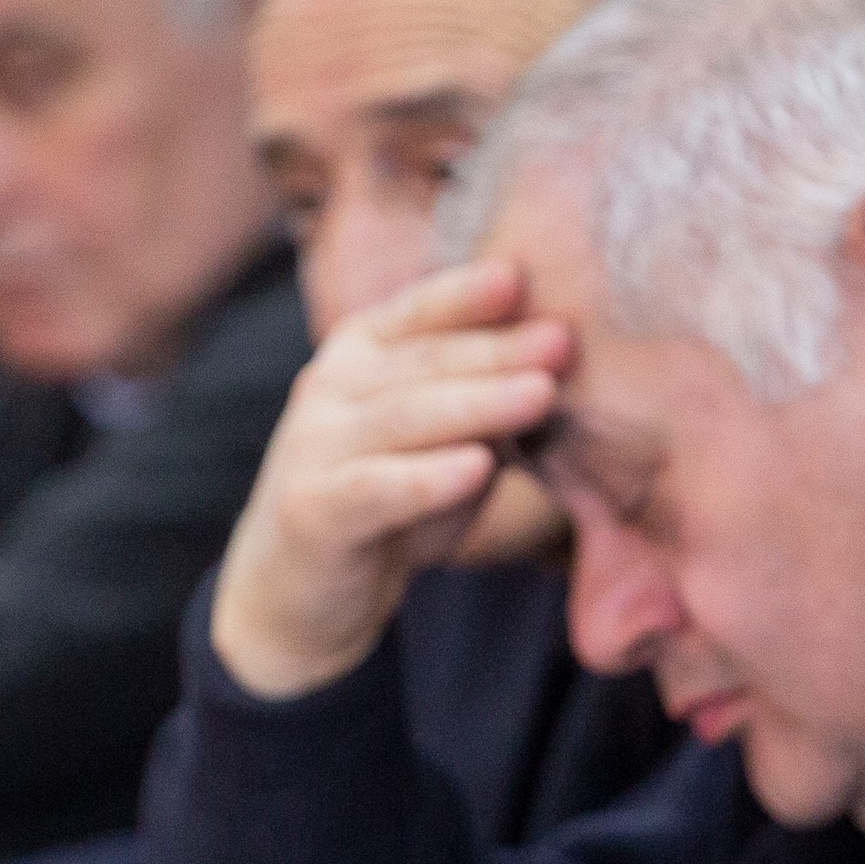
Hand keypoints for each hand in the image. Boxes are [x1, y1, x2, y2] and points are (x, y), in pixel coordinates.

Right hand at [209, 263, 567, 699]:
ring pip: (404, 417)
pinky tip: (477, 467)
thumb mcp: (443, 442)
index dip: (470, 293)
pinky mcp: (311, 509)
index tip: (524, 276)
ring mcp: (313, 444)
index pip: (421, 310)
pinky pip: (375, 488)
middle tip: (563, 342)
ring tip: (540, 395)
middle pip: (425, 360)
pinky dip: (427, 479)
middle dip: (497, 350)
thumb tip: (558, 375)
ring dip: (477, 404)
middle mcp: (330, 384)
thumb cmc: (390, 501)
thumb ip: (484, 406)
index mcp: (363, 350)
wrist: (301, 586)